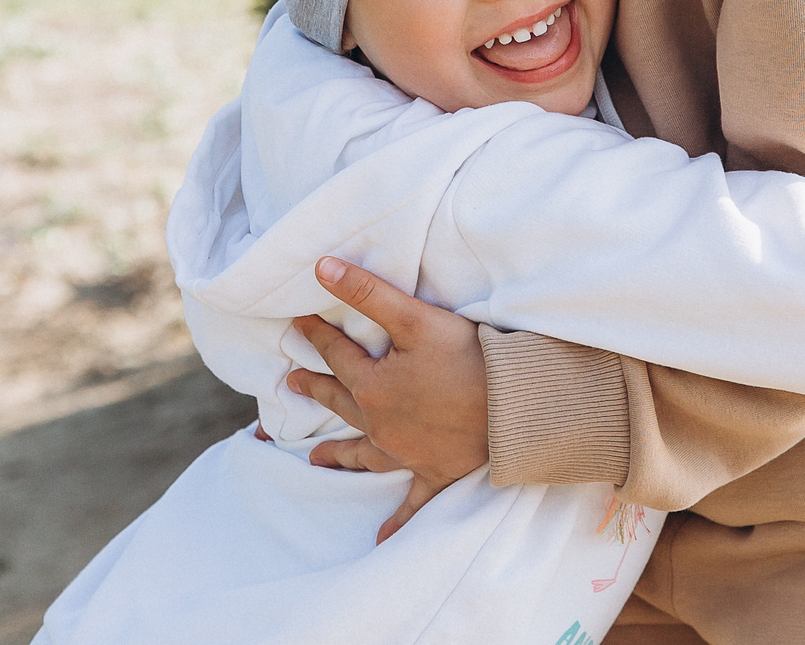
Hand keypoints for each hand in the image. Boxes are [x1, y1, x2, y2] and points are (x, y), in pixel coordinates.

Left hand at [286, 256, 489, 541]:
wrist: (514, 406)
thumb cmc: (467, 356)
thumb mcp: (415, 317)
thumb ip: (368, 293)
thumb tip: (321, 267)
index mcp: (373, 386)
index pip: (336, 355)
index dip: (316, 335)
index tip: (297, 323)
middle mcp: (381, 424)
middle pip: (342, 403)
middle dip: (316, 390)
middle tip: (290, 384)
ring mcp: (407, 452)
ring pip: (365, 454)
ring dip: (340, 455)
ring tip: (316, 461)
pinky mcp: (435, 471)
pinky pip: (412, 502)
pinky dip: (397, 521)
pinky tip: (382, 538)